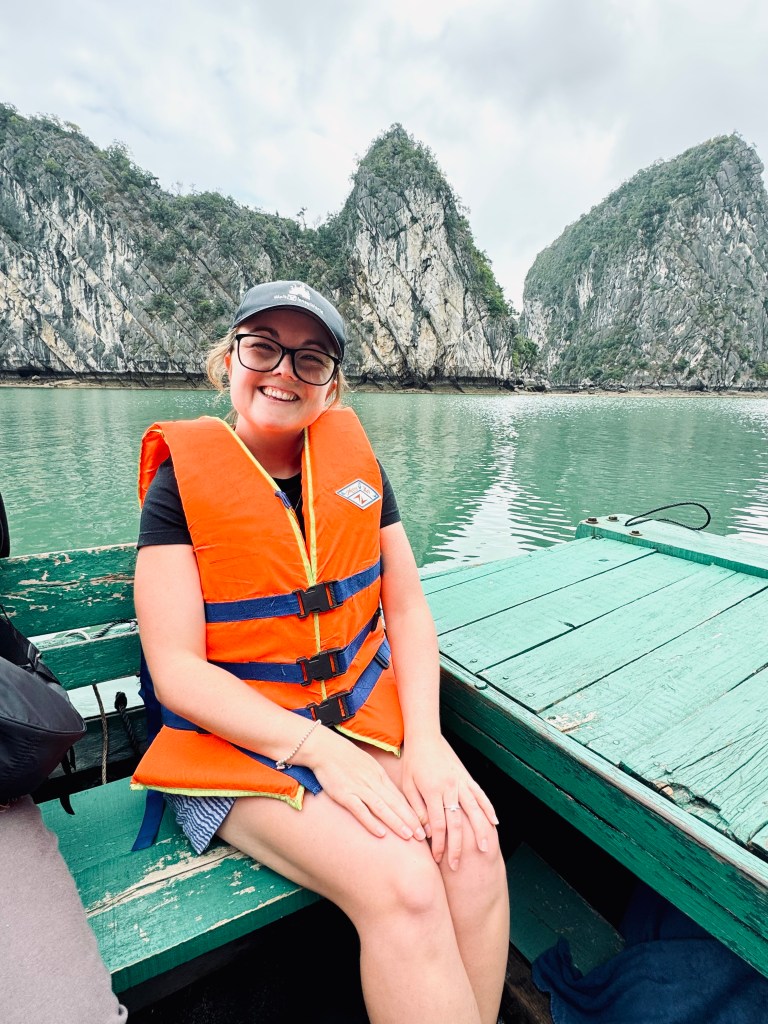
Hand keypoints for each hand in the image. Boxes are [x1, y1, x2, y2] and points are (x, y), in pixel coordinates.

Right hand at [302, 725, 426, 841]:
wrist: (325, 748)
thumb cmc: (345, 757)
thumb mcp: (367, 765)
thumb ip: (378, 780)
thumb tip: (389, 795)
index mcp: (379, 776)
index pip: (400, 797)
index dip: (412, 812)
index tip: (423, 824)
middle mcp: (373, 782)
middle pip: (395, 804)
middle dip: (411, 820)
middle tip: (423, 836)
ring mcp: (359, 788)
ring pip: (382, 808)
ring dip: (396, 823)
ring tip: (409, 836)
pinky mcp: (344, 794)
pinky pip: (360, 810)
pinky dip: (371, 822)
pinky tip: (381, 833)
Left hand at [400, 734, 498, 869]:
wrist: (425, 737)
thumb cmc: (413, 763)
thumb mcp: (407, 786)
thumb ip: (416, 808)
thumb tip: (424, 833)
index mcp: (432, 790)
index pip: (437, 824)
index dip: (438, 844)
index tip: (438, 859)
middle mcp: (449, 787)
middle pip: (456, 822)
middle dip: (457, 846)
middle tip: (457, 865)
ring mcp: (461, 782)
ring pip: (474, 810)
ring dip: (480, 831)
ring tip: (485, 849)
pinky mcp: (467, 777)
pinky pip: (481, 795)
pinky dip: (488, 809)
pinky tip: (494, 823)